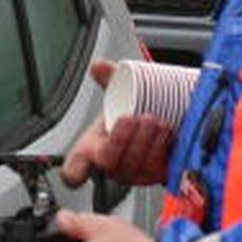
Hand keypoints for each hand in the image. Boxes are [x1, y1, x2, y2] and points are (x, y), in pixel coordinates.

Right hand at [58, 61, 174, 187]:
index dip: (74, 171)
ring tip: (154, 121)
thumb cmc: (128, 114)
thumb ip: (108, 79)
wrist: (158, 120)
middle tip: (133, 117)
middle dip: (121, 139)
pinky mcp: (156, 176)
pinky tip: (167, 133)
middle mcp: (111, 167)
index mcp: (91, 150)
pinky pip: (158, 170)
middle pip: (109, 161)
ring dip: (145, 143)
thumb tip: (99, 66)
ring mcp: (133, 175)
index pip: (74, 170)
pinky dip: (162, 150)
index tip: (79, 166)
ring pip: (136, 167)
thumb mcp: (117, 96)